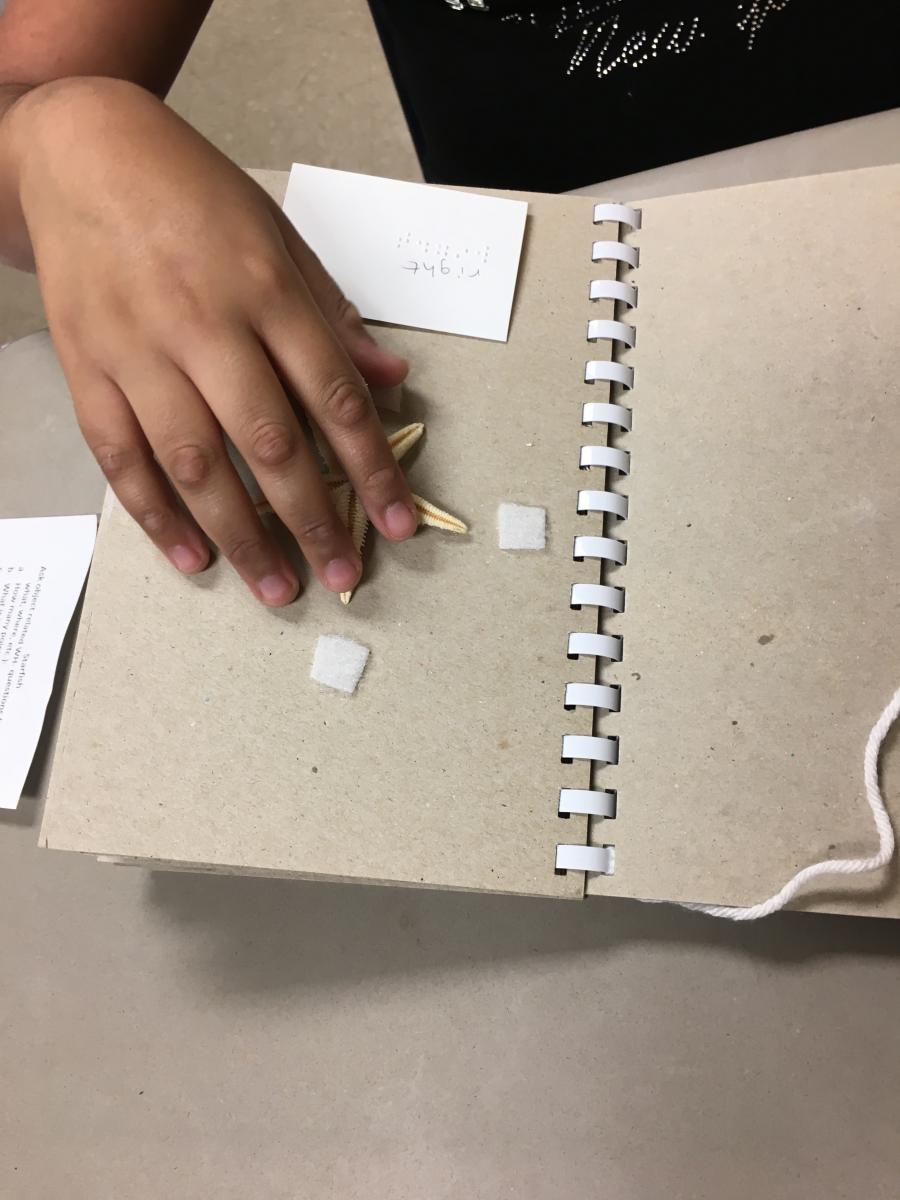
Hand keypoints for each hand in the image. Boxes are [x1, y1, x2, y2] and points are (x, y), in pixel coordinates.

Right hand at [12, 77, 417, 604]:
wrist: (81, 154)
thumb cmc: (192, 194)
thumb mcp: (280, 237)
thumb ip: (334, 316)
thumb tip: (390, 381)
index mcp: (265, 291)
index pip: (333, 398)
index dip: (372, 468)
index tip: (397, 522)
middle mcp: (204, 326)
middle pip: (270, 444)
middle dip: (313, 520)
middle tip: (342, 574)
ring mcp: (138, 352)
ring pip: (196, 464)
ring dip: (242, 537)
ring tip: (277, 587)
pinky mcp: (86, 370)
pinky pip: (121, 458)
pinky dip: (156, 515)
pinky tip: (193, 558)